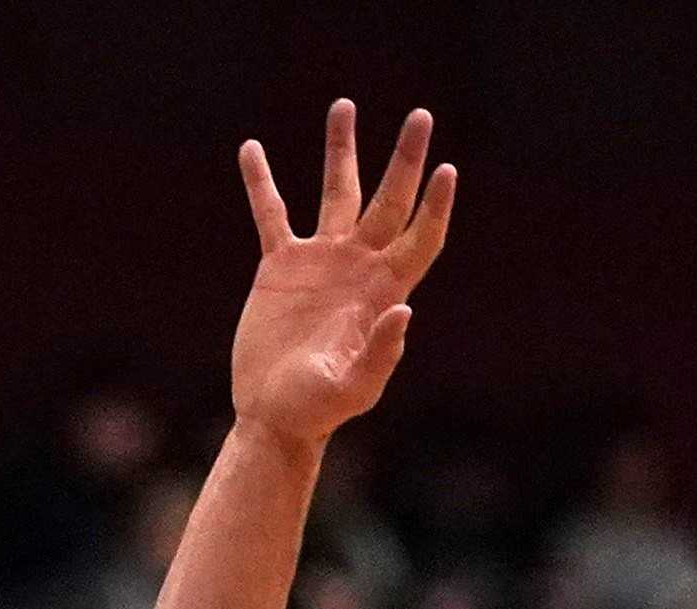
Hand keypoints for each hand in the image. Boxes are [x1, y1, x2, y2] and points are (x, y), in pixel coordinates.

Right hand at [231, 103, 456, 450]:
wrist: (274, 416)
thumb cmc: (318, 411)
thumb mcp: (353, 389)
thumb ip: (380, 355)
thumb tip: (403, 309)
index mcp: (383, 291)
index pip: (420, 238)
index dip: (434, 206)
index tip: (445, 168)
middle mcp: (358, 267)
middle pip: (389, 200)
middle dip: (405, 158)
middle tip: (420, 115)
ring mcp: (320, 262)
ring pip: (336, 192)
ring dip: (341, 150)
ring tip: (344, 105)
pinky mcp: (280, 266)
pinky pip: (271, 214)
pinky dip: (261, 183)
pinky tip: (251, 149)